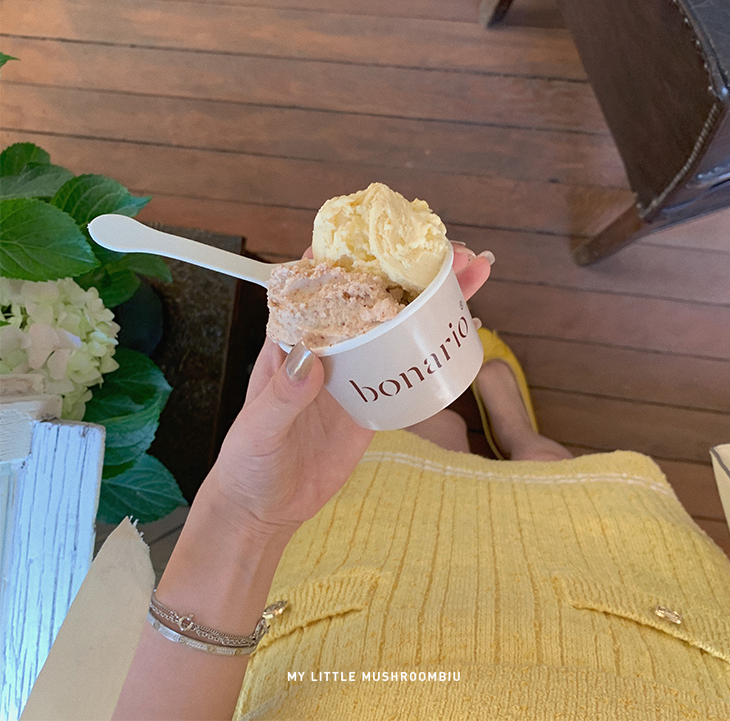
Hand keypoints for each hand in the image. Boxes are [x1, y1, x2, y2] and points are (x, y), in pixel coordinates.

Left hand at [206, 244, 491, 536]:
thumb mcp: (258, 429)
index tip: (387, 234)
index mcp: (293, 339)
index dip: (353, 252)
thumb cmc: (249, 461)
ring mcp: (354, 369)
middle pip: (372, 295)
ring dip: (431, 298)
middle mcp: (328, 345)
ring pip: (396, 323)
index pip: (320, 282)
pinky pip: (406, 363)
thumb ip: (282, 397)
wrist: (266, 507)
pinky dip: (433, 343)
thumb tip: (307, 360)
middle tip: (453, 253)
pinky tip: (461, 327)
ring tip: (470, 276)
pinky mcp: (374, 397)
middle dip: (411, 269)